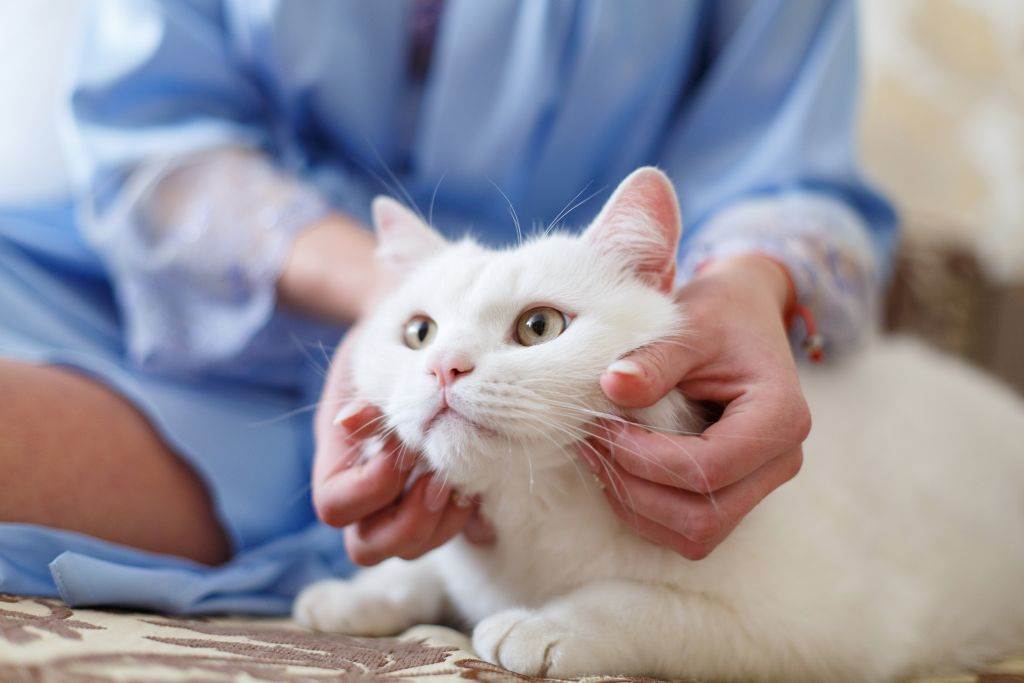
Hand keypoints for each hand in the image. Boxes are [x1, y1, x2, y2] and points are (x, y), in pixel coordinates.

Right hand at [311, 325, 494, 566]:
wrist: (420, 337)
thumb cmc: (390, 346)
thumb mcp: (374, 364)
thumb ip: (365, 397)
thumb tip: (353, 422)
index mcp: (339, 463)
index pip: (334, 507)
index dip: (367, 489)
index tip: (397, 450)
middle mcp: (367, 495)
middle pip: (368, 548)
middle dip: (407, 522)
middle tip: (437, 481)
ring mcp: (406, 503)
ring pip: (412, 549)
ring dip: (440, 525)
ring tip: (461, 484)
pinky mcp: (444, 503)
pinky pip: (456, 537)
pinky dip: (472, 523)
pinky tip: (484, 493)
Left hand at [584, 254, 810, 559]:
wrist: (743, 316)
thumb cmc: (720, 315)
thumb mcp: (690, 324)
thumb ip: (654, 358)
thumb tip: (611, 386)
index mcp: (781, 418)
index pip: (708, 468)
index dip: (645, 457)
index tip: (603, 425)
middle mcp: (781, 461)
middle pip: (704, 516)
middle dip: (636, 489)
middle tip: (593, 444)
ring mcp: (760, 483)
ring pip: (695, 534)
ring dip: (637, 506)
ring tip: (600, 457)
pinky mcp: (736, 493)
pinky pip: (689, 528)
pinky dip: (645, 509)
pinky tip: (617, 468)